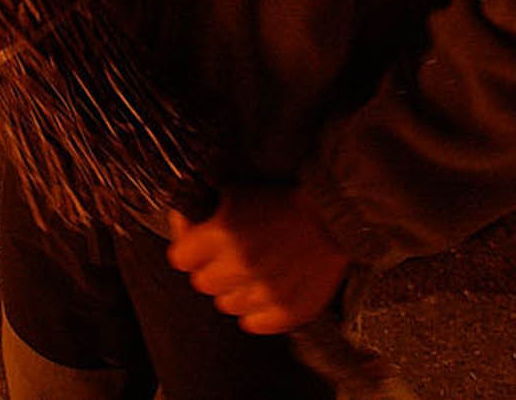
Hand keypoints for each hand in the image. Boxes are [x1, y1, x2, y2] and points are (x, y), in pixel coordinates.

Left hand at [165, 185, 349, 335]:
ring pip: (226, 305)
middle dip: (211, 270)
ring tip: (254, 271)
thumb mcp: (237, 192)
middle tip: (228, 258)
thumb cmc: (284, 201)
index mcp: (224, 232)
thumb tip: (182, 224)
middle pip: (202, 283)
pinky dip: (257, 309)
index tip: (197, 246)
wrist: (335, 217)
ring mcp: (264, 292)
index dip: (189, 250)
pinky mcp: (285, 312)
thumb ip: (204, 211)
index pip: (180, 258)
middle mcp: (241, 264)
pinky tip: (268, 288)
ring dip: (235, 290)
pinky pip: (253, 323)